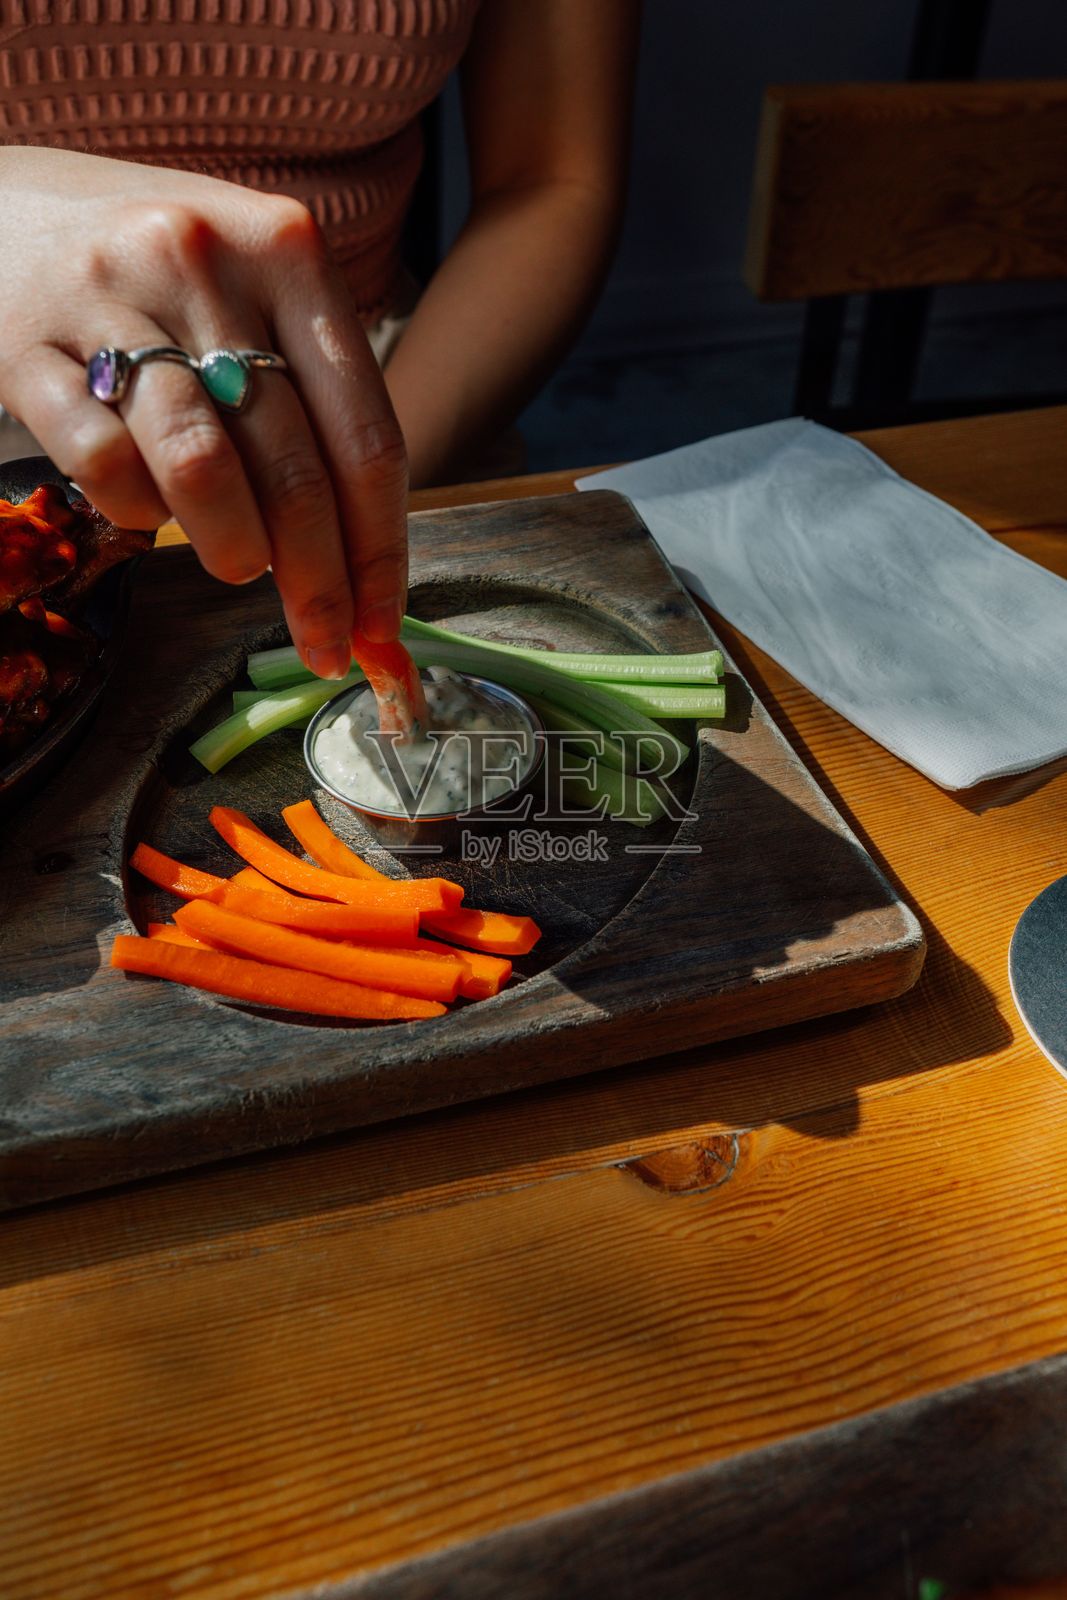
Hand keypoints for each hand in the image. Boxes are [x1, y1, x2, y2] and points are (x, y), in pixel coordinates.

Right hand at [0, 146, 407, 678]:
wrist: (9, 205)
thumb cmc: (161, 273)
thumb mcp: (255, 290)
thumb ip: (313, 395)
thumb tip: (360, 556)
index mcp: (287, 252)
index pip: (366, 435)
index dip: (380, 549)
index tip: (381, 623)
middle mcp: (204, 263)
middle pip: (293, 465)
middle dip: (318, 579)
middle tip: (325, 641)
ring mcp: (109, 298)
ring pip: (201, 467)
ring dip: (235, 549)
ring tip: (240, 567)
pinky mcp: (26, 345)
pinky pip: (101, 461)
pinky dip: (136, 510)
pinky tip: (147, 509)